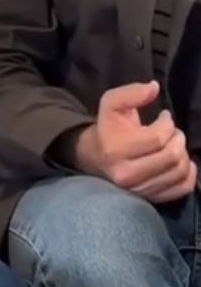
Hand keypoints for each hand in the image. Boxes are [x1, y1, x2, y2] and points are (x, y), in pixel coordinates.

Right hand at [73, 81, 196, 202]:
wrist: (96, 158)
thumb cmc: (108, 127)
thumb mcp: (111, 103)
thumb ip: (132, 93)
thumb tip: (154, 88)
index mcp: (116, 150)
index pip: (158, 138)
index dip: (168, 124)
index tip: (164, 117)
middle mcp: (128, 175)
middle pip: (172, 156)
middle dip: (178, 138)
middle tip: (172, 131)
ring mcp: (141, 190)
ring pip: (180, 172)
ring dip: (183, 153)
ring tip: (173, 144)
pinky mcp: (152, 198)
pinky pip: (183, 188)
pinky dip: (189, 173)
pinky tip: (181, 161)